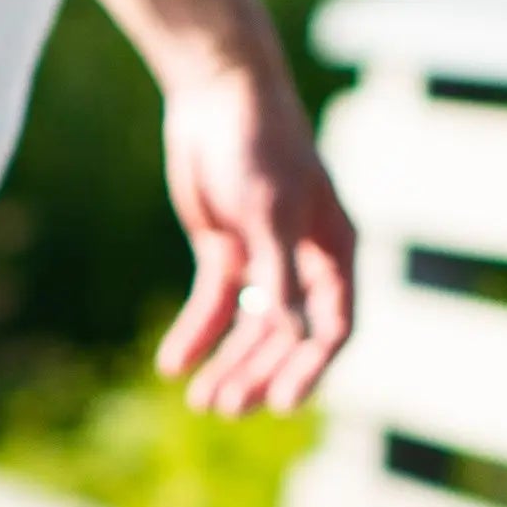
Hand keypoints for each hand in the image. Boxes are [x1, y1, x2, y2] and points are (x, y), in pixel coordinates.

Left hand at [156, 52, 355, 415]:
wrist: (217, 98)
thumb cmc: (258, 148)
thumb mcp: (270, 215)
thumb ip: (282, 275)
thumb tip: (295, 334)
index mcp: (333, 251)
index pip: (333, 325)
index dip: (309, 367)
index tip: (281, 404)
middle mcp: (303, 260)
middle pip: (286, 336)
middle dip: (258, 374)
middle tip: (224, 408)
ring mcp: (262, 257)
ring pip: (249, 328)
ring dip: (228, 365)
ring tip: (201, 402)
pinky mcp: (223, 250)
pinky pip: (212, 305)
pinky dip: (195, 335)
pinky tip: (172, 365)